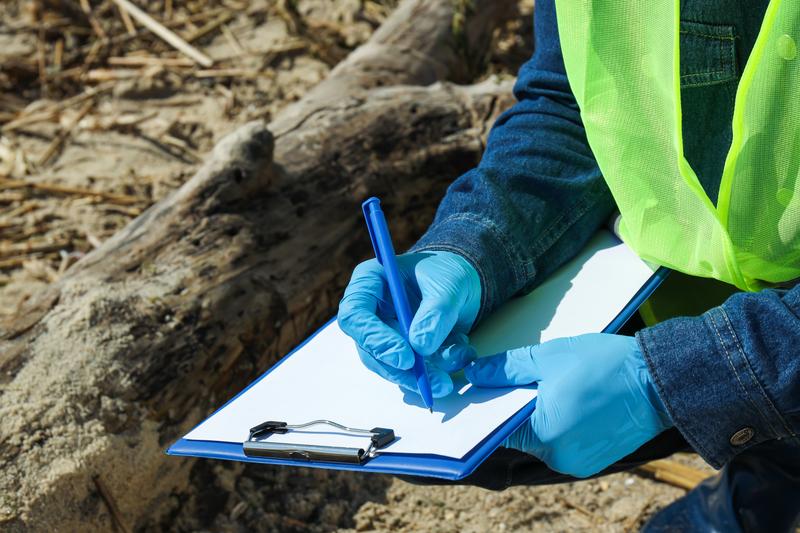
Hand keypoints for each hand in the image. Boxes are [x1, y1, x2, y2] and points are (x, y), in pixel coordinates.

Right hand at [338, 251, 480, 397]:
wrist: (464, 280)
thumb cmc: (449, 273)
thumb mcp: (448, 284)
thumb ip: (436, 312)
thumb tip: (420, 346)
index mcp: (369, 283)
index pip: (355, 316)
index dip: (375, 340)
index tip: (405, 358)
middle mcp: (371, 311)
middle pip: (369, 349)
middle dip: (400, 370)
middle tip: (429, 382)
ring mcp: (386, 333)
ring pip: (390, 367)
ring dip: (419, 378)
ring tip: (446, 382)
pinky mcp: (404, 351)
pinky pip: (413, 371)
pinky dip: (436, 372)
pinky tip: (460, 355)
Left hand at [465, 334, 672, 476]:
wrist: (661, 381)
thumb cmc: (605, 364)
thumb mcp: (549, 357)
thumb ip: (507, 368)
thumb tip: (474, 373)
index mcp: (543, 433)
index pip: (495, 427)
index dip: (486, 405)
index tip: (481, 388)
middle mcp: (556, 456)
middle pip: (517, 432)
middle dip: (514, 406)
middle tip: (519, 379)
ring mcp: (575, 462)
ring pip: (540, 437)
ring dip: (537, 415)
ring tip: (549, 387)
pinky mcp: (591, 461)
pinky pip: (560, 442)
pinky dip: (557, 424)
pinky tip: (567, 400)